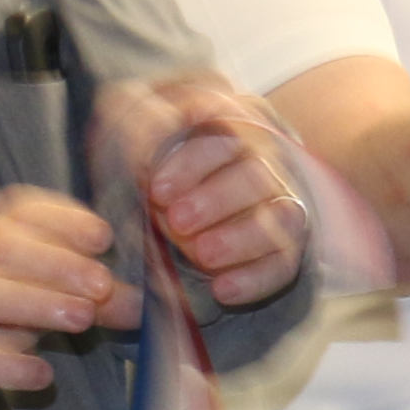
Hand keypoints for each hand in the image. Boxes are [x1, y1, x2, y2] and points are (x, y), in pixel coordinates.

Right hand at [0, 185, 133, 398]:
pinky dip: (2, 365)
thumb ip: (95, 295)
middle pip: (4, 247)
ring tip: (82, 320)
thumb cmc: (4, 308)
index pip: (23, 211)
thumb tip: (150, 302)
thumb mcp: (49, 293)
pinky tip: (42, 374)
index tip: (103, 237)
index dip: (64, 221)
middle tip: (103, 286)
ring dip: (37, 305)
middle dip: (58, 266)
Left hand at [92, 72, 312, 309]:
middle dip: (217, 200)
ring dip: (242, 238)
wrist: (151, 199)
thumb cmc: (139, 152)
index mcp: (228, 120)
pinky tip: (222, 289)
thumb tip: (151, 149)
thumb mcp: (124, 123)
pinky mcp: (283, 246)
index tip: (157, 190)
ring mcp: (278, 202)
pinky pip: (285, 263)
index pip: (229, 131)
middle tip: (176, 223)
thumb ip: (138, 126)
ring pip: (282, 217)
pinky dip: (256, 278)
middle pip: (257, 174)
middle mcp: (263, 157)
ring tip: (202, 257)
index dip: (195, 163)